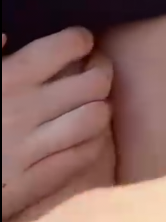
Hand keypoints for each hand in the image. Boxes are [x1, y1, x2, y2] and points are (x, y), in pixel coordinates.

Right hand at [2, 29, 113, 221]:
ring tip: (91, 105)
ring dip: (98, 108)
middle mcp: (28, 109)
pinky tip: (83, 138)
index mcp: (10, 76)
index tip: (79, 44)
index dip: (81, 40)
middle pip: (95, 81)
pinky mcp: (33, 184)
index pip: (70, 45)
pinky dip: (91, 142)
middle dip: (100, 72)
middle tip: (94, 72)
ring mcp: (33, 149)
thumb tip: (6, 37)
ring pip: (96, 118)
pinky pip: (82, 156)